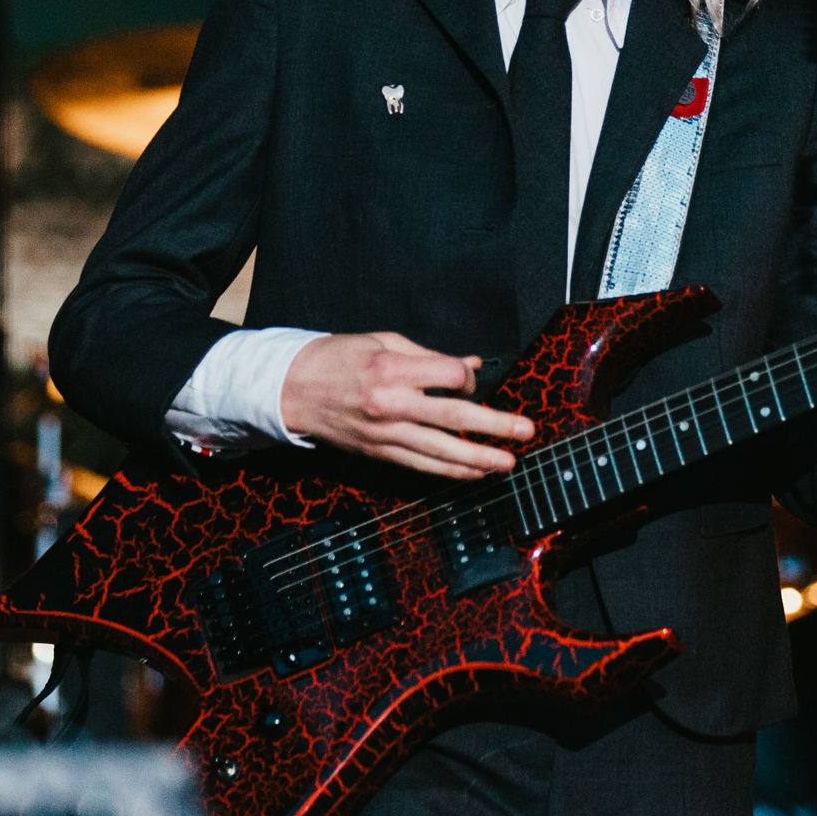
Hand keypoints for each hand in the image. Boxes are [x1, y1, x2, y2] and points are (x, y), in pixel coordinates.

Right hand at [280, 332, 533, 478]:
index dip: (468, 377)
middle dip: (493, 426)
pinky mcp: (378, 453)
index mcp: (391, 368)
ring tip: (508, 463)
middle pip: (452, 417)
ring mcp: (384, 433)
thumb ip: (429, 355)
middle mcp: (390, 404)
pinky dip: (449, 471)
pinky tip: (473, 474)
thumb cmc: (336, 358)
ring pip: (439, 450)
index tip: (469, 378)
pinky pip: (420, 465)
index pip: (447, 376)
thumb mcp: (382, 341)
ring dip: (478, 458)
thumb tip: (472, 365)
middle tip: (525, 432)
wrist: (291, 390)